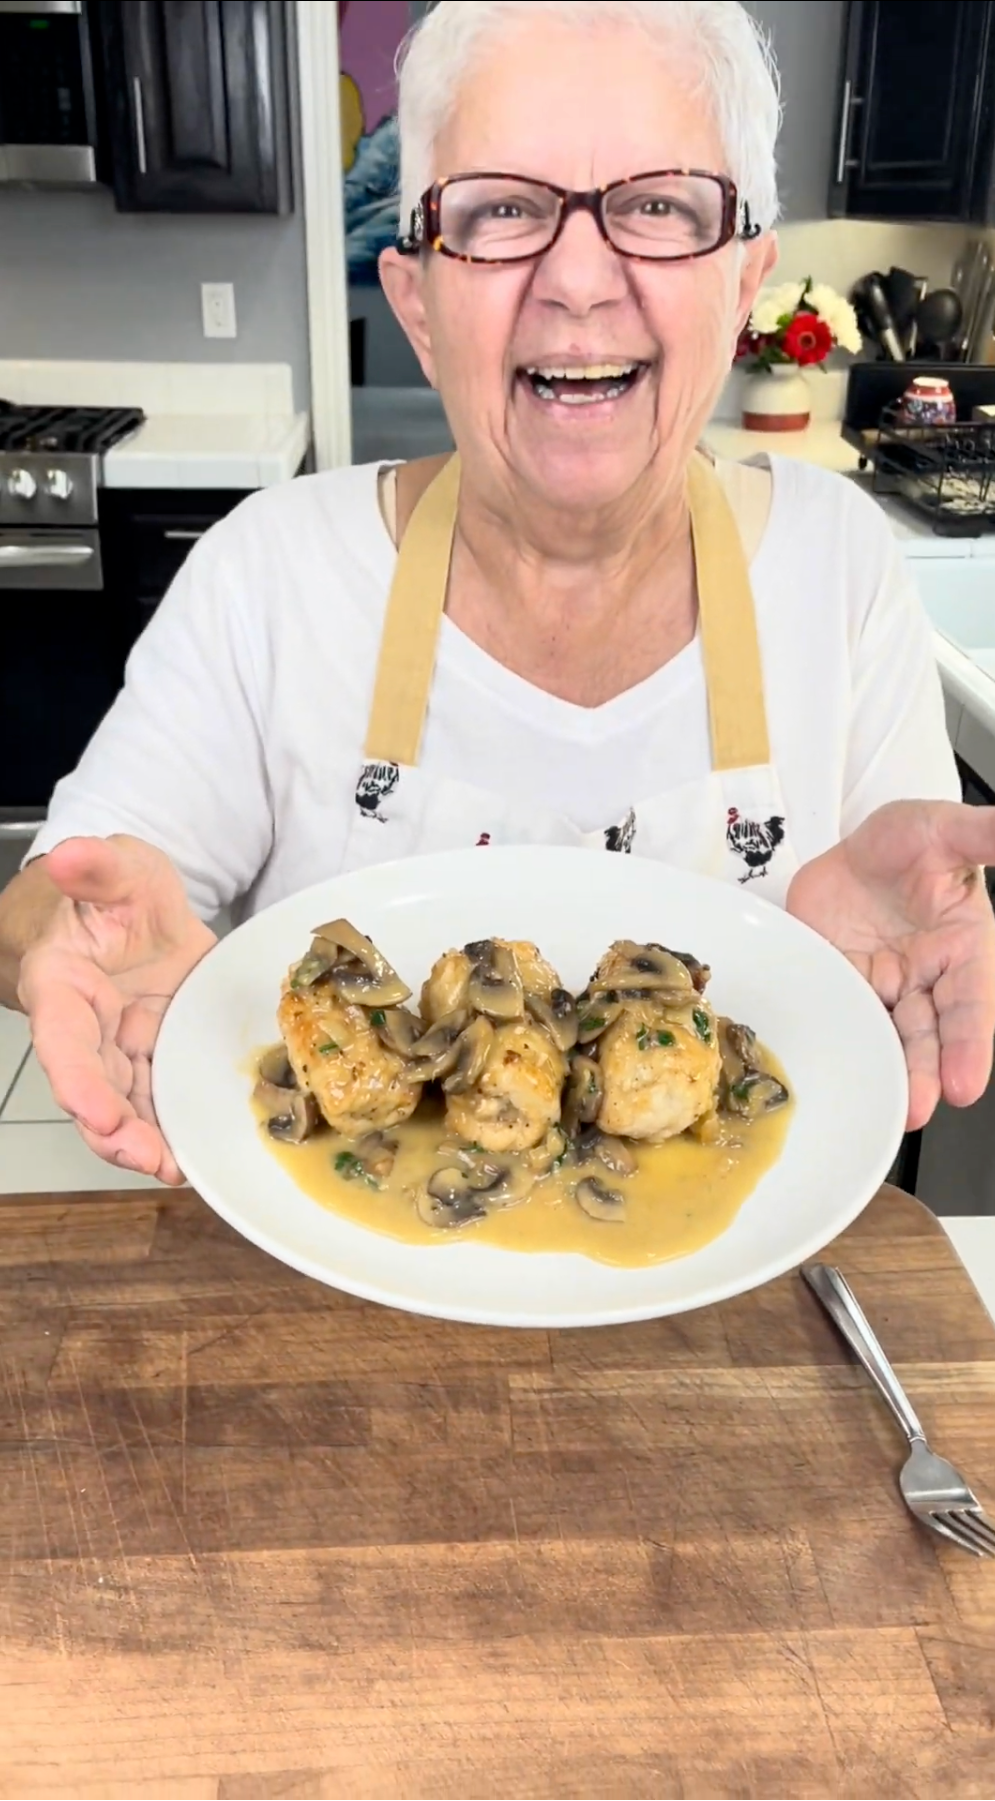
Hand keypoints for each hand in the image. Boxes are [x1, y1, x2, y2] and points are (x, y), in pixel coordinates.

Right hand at [17, 836, 214, 1183]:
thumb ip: (96, 866)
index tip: (95, 1112)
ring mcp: (122, 1047)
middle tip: (149, 1159)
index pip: (62, 1039)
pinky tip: (194, 1155)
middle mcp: (86, 1028)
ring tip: (175, 1170)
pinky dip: (172, 1127)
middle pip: (93, 1089)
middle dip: (115, 1131)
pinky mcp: (156, 1054)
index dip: (77, 1080)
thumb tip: (67, 856)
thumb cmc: (113, 892)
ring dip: (145, 1141)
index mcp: (63, 985)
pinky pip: (159, 1097)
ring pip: (125, 1105)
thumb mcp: (117, 868)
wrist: (131, 909)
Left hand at [787, 800, 994, 1130]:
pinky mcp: (840, 984)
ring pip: (887, 1038)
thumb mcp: (944, 829)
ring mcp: (882, 986)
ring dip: (888, 1073)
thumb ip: (981, 835)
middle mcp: (926, 978)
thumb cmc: (910, 840)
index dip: (969, 1045)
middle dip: (925, 1074)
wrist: (853, 845)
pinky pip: (841, 1016)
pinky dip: (839, 1041)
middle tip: (917, 1111)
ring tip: (885, 1109)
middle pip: (929, 1035)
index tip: (965, 1085)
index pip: (970, 1005)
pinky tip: (833, 1068)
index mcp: (962, 948)